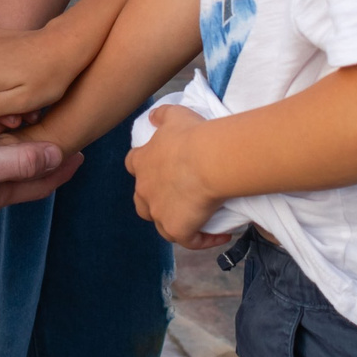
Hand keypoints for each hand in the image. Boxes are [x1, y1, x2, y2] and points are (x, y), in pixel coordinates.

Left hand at [124, 105, 234, 249]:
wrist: (209, 159)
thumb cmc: (193, 135)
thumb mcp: (175, 115)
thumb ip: (161, 115)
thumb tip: (152, 117)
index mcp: (141, 162)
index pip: (134, 166)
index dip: (145, 169)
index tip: (161, 168)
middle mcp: (144, 190)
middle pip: (142, 203)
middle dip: (155, 202)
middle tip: (179, 198)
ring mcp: (159, 213)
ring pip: (162, 226)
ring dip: (177, 224)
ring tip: (198, 220)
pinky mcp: (177, 229)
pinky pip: (190, 241)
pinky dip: (204, 240)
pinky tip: (221, 235)